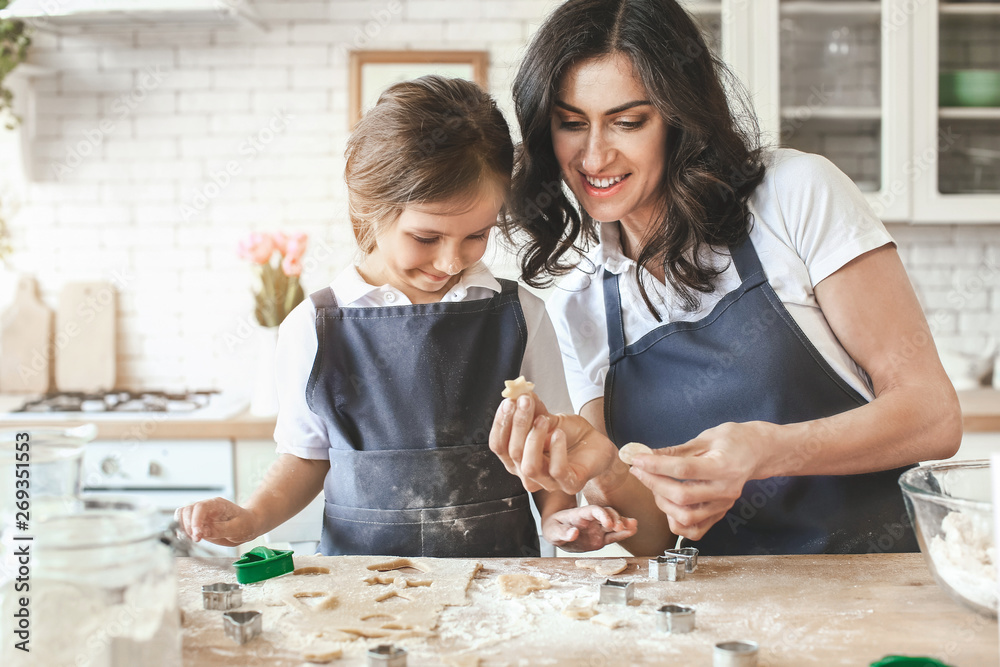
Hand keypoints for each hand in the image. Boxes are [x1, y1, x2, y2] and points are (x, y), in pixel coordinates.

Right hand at [174, 497, 259, 546]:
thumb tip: (202, 532)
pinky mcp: (198, 524)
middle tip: (196, 539)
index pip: (200, 507)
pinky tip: (189, 539)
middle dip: (188, 526)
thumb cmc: (245, 524)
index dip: (195, 521)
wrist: (248, 526)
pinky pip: (184, 524)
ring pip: (182, 515)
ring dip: (183, 528)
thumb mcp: (237, 528)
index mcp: (217, 505)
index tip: (197, 535)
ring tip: (192, 539)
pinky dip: (182, 531)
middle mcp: (207, 508)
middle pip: (188, 510)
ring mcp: (201, 515)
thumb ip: (220, 530)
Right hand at [488, 392, 617, 493]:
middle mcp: (528, 473)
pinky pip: (557, 470)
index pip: (498, 446)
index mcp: (517, 458)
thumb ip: (532, 409)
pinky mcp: (569, 484)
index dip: (500, 424)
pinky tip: (559, 433)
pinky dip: (556, 450)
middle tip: (526, 402)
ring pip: (530, 467)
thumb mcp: (548, 418)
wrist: (595, 445)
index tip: (509, 402)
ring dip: (534, 439)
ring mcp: (548, 482)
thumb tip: (518, 392)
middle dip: (518, 424)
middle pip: (513, 453)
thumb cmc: (568, 434)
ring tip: (543, 419)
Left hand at [541, 505, 637, 551]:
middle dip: (615, 518)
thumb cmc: (553, 528)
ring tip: (634, 526)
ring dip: (623, 523)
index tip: (608, 523)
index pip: (593, 510)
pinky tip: (633, 530)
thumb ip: (562, 533)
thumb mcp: (552, 532)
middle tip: (620, 527)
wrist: (557, 532)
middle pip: (607, 513)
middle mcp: (591, 519)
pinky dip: (623, 533)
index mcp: (579, 514)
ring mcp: (597, 528)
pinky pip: (614, 535)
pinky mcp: (601, 538)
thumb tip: (573, 532)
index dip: (602, 514)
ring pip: (613, 522)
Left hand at [628, 421, 770, 539]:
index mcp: (723, 466)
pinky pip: (695, 530)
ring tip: (655, 485)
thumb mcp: (705, 438)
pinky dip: (677, 522)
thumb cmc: (732, 441)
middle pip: (682, 496)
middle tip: (639, 470)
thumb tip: (647, 455)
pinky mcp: (720, 514)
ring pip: (686, 517)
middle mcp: (725, 490)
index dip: (656, 465)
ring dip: (662, 503)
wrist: (757, 452)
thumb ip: (676, 450)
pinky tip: (669, 504)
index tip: (637, 459)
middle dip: (654, 483)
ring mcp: (723, 505)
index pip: (684, 469)